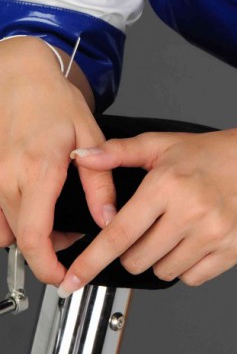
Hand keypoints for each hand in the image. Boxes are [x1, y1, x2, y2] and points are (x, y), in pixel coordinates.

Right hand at [0, 45, 117, 287]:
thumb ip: (100, 182)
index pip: (34, 237)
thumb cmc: (54, 100)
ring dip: (30, 234)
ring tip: (55, 215)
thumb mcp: (89, 135)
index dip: (47, 266)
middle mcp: (8, 178)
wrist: (20, 77)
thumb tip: (109, 218)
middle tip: (73, 235)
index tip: (63, 276)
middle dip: (48, 249)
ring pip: (7, 229)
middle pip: (22, 239)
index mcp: (38, 170)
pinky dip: (15, 219)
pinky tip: (36, 204)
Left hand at [58, 125, 236, 295]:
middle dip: (134, 250)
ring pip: (163, 272)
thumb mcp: (164, 144)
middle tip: (152, 227)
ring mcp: (213, 233)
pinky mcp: (231, 250)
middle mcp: (190, 209)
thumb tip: (83, 157)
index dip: (92, 260)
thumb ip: (119, 152)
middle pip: (137, 259)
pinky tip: (196, 240)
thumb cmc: (214, 154)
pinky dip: (187, 266)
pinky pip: (191, 278)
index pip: (119, 233)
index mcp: (168, 183)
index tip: (72, 279)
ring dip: (161, 258)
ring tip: (178, 230)